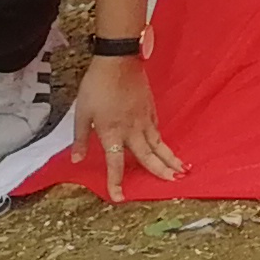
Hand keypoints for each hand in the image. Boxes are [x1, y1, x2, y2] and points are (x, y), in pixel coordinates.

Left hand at [67, 55, 183, 201]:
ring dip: (170, 157)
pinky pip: (157, 129)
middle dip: (161, 170)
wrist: (118, 61)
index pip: (115, 164)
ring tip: (182, 169)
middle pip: (148, 155)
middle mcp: (132, 130)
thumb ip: (81, 138)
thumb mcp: (82, 113)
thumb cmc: (96, 86)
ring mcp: (144, 119)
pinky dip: (162, 140)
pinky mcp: (150, 109)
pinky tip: (165, 145)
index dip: (116, 182)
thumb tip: (77, 160)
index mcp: (112, 133)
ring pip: (159, 143)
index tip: (120, 197)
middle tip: (175, 182)